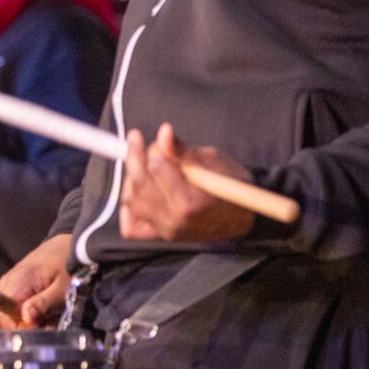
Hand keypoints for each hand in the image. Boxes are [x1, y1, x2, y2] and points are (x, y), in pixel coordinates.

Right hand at [0, 233, 71, 329]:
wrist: (69, 246)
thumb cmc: (68, 266)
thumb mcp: (62, 288)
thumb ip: (43, 304)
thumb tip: (25, 318)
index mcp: (15, 284)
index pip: (1, 318)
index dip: (21, 327)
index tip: (42, 324)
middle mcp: (6, 285)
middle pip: (6, 321)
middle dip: (29, 326)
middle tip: (52, 318)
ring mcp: (10, 286)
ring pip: (13, 316)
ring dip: (34, 320)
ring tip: (53, 310)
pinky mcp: (15, 287)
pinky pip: (18, 308)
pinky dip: (34, 312)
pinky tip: (49, 306)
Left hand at [119, 123, 255, 242]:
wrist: (241, 218)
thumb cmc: (231, 185)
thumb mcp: (213, 160)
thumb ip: (183, 150)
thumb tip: (164, 133)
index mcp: (191, 200)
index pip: (156, 170)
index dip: (154, 150)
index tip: (158, 141)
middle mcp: (175, 218)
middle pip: (139, 184)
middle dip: (134, 158)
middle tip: (135, 141)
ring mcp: (166, 229)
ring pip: (131, 201)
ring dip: (131, 179)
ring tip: (142, 166)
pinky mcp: (160, 236)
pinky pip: (131, 226)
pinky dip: (127, 208)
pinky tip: (135, 192)